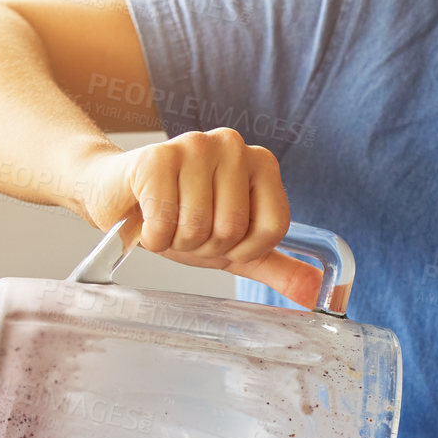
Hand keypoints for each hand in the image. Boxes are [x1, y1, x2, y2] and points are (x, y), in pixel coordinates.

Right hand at [77, 128, 322, 308]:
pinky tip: (147, 218)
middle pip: (234, 228)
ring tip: (168, 222)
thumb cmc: (180, 218)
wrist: (119, 199)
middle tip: (187, 229)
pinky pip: (165, 220)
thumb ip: (277, 266)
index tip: (222, 240)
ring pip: (199, 225)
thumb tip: (318, 291)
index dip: (244, 249)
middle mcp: (233, 146)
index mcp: (261, 163)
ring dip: (177, 240)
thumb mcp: (235, 248)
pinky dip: (153, 235)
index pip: (272, 228)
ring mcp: (194, 145)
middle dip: (206, 245)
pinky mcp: (155, 157)